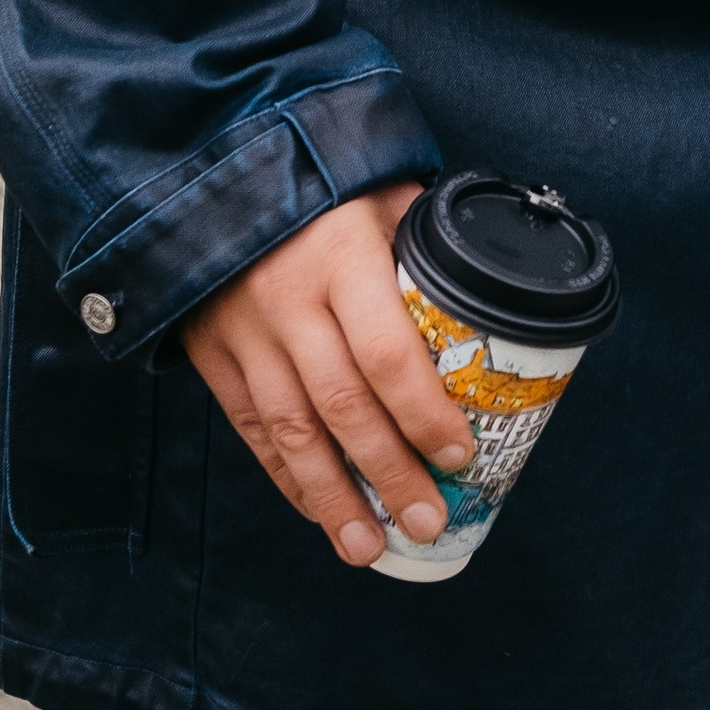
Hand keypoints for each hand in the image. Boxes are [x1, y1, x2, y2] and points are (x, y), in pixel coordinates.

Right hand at [183, 186, 473, 568]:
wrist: (220, 162)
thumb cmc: (329, 183)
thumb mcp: (386, 195)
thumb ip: (428, 247)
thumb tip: (497, 300)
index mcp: (342, 255)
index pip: (387, 352)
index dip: (424, 413)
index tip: (461, 455)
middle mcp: (289, 297)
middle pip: (343, 405)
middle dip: (389, 473)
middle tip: (427, 523)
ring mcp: (245, 329)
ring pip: (291, 430)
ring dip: (333, 497)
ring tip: (369, 548)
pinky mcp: (213, 350)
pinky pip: (252, 426)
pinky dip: (286, 476)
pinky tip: (319, 510)